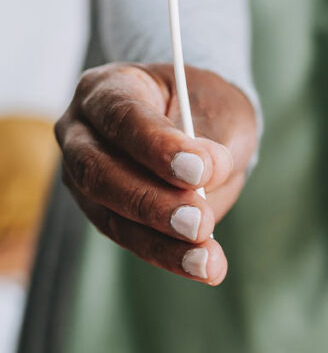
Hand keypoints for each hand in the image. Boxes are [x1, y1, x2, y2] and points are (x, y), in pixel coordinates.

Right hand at [56, 62, 257, 284]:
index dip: (157, 145)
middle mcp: (82, 132)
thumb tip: (205, 178)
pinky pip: (129, 238)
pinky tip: (205, 265)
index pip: (122, 116)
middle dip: (154, 202)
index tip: (199, 169)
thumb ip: (211, 137)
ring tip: (208, 258)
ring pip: (111, 215)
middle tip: (201, 222)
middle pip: (102, 171)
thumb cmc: (208, 104)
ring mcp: (84, 176)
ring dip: (163, 240)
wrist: (204, 121)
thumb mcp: (220, 106)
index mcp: (108, 87)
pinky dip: (169, 255)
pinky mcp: (102, 213)